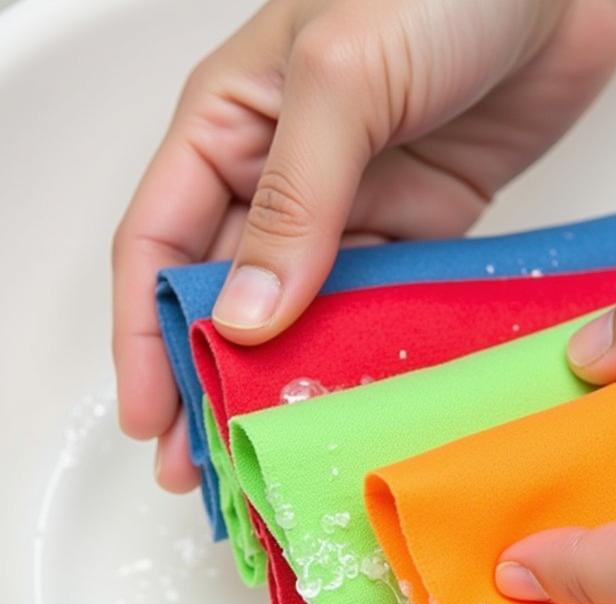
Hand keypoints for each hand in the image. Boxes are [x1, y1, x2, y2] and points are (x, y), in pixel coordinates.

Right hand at [113, 0, 615, 490]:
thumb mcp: (342, 76)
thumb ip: (296, 197)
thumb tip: (247, 315)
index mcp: (231, 127)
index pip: (160, 247)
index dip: (144, 338)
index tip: (152, 418)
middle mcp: (283, 176)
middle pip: (226, 298)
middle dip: (210, 382)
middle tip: (208, 467)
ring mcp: (356, 210)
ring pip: (304, 316)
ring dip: (287, 387)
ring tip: (278, 458)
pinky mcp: (423, 232)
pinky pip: (383, 309)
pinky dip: (368, 359)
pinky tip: (359, 408)